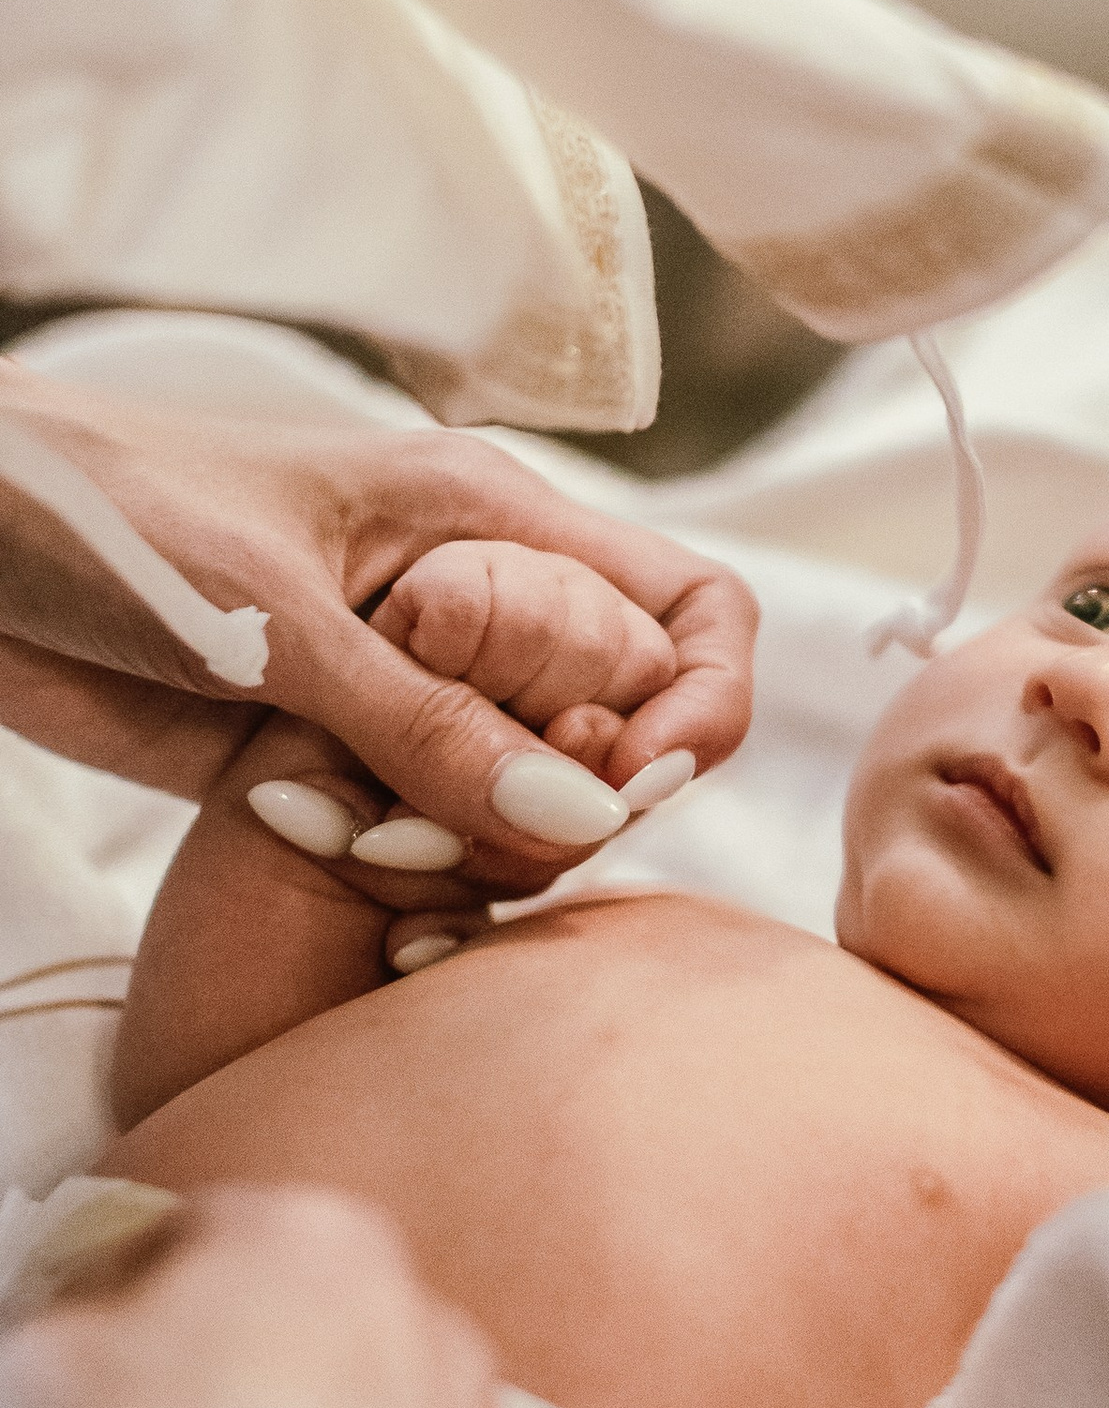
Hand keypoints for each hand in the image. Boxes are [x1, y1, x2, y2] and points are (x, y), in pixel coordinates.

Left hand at [0, 380, 754, 871]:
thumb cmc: (109, 517)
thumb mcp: (277, 620)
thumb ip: (426, 723)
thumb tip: (581, 819)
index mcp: (493, 519)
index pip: (688, 605)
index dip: (699, 700)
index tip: (631, 783)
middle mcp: (476, 604)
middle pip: (625, 717)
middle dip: (586, 798)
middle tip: (481, 843)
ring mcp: (407, 685)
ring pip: (531, 792)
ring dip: (488, 851)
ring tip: (383, 863)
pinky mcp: (330, 758)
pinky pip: (430, 834)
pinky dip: (418, 878)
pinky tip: (356, 890)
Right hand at [3, 1181, 505, 1407]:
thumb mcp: (53, 1371)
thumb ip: (65, 1332)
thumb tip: (75, 1345)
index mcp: (298, 1225)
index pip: (185, 1235)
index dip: (118, 1297)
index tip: (84, 1351)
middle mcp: (407, 1287)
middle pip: (285, 1315)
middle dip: (226, 1367)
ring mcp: (468, 1390)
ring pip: (357, 1401)